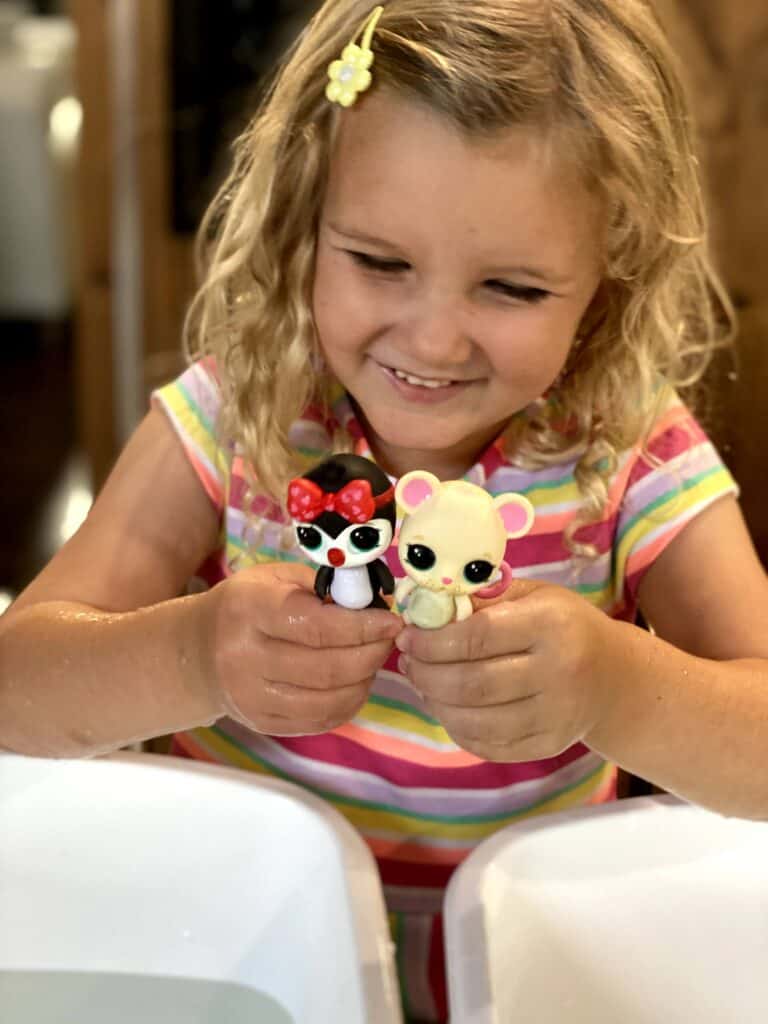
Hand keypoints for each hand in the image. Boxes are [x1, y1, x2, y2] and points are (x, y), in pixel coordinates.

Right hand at [199, 562, 401, 734]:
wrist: (199, 651)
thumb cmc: (248, 605)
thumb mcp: (276, 579)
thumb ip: (323, 587)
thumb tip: (374, 603)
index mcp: (250, 610)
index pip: (317, 627)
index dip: (363, 626)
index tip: (391, 621)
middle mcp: (246, 658)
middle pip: (327, 668)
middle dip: (371, 653)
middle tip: (389, 639)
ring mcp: (251, 697)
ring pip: (328, 699)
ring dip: (364, 679)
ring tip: (372, 658)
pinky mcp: (261, 722)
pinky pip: (319, 720)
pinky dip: (349, 702)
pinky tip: (355, 682)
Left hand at [395, 579, 615, 761]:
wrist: (615, 677)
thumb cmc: (564, 626)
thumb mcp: (532, 596)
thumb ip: (482, 598)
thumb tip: (424, 606)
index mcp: (551, 625)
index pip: (477, 636)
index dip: (432, 640)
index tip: (407, 636)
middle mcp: (557, 673)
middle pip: (471, 684)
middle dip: (425, 673)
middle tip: (407, 661)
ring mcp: (555, 716)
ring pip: (475, 720)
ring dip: (434, 702)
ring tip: (421, 683)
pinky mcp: (549, 746)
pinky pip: (488, 745)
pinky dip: (456, 728)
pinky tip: (446, 707)